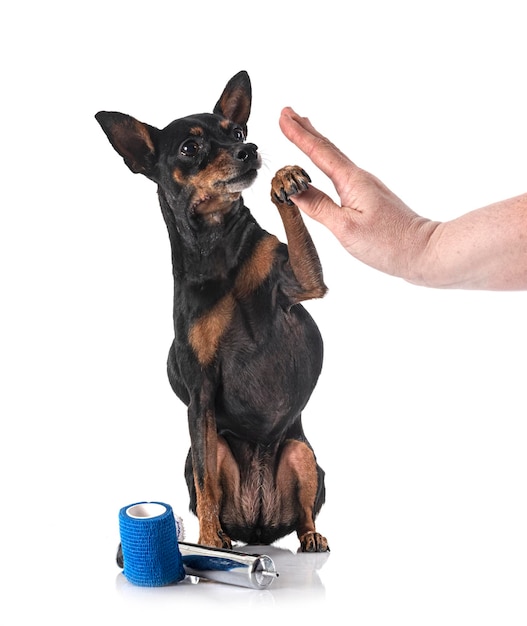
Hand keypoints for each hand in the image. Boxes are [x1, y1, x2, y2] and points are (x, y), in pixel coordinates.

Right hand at [279, 107, 437, 279]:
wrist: (423, 251)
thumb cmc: (388, 243)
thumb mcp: (345, 228)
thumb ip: (317, 207)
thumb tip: (293, 190)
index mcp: (352, 181)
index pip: (318, 152)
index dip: (298, 135)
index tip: (283, 117)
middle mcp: (359, 178)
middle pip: (327, 148)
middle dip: (305, 130)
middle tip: (287, 113)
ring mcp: (366, 187)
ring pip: (334, 159)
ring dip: (316, 143)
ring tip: (303, 129)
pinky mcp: (369, 198)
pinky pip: (341, 173)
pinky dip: (327, 162)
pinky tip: (326, 165)